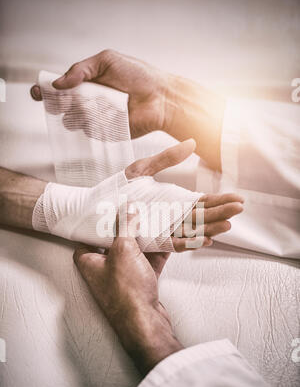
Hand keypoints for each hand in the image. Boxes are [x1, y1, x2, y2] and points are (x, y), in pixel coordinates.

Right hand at [31, 49, 170, 137]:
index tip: (38, 92)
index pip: (59, 88)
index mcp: (86, 83)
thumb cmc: (138, 76)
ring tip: (95, 105)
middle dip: (57, 104)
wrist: (160, 98)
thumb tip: (59, 83)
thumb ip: (81, 69)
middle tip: (64, 101)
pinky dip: (93, 124)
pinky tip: (107, 115)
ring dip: (77, 113)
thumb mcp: (107, 61)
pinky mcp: (106, 133)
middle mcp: (88, 102)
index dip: (46, 90)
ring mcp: (95, 119)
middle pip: (61, 107)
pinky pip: (90, 132)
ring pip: (72, 121)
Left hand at [73, 213, 182, 375]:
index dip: (93, 224)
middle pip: (113, 244)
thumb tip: (128, 208)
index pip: (85, 238)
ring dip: (144, 239)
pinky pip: (148, 263)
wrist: (145, 323)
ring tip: (153, 221)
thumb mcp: (124, 250)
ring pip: (133, 253)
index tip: (104, 210)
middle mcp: (103, 271)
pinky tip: (168, 239)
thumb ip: (126, 226)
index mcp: (90, 262)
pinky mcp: (140, 285)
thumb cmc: (126, 290)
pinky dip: (157, 252)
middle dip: (125, 229)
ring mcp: (123, 279)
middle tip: (133, 212)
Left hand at [124, 139, 243, 251]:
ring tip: (228, 223)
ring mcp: (161, 232)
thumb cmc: (114, 190)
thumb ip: (167, 159)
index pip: (200, 203)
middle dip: (221, 213)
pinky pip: (172, 244)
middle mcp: (169, 219)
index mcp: (171, 203)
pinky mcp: (150, 243)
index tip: (237, 198)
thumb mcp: (142, 169)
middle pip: (200, 217)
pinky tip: (205, 240)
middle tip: (240, 209)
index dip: (219, 201)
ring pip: (191, 231)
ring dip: (210, 228)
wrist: (91, 210)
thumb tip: (192, 142)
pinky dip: (189, 242)